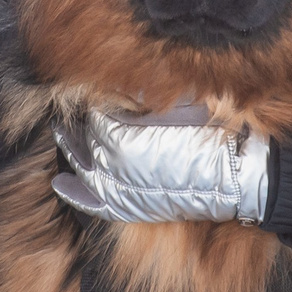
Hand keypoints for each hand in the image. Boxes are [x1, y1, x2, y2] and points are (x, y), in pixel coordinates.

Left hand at [52, 101, 270, 225]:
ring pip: (82, 166)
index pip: (94, 115)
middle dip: (79, 123)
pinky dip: (73, 192)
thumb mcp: (176, 102)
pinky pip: (90, 202)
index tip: (93, 92)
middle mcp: (111, 164)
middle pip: (84, 138)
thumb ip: (142, 94)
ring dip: (71, 148)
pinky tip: (60, 183)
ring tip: (61, 133)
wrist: (232, 177)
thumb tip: (123, 84)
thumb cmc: (208, 135)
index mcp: (119, 135)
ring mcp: (117, 189)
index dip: (94, 102)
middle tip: (72, 107)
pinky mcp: (126, 208)